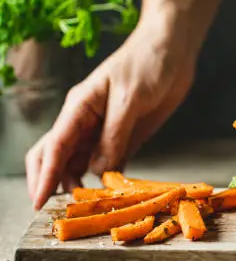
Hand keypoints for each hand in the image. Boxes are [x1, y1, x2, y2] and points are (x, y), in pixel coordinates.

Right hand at [26, 22, 196, 208]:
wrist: (172, 50)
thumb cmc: (147, 62)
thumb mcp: (130, 98)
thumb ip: (114, 135)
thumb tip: (98, 170)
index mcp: (79, 107)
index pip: (54, 147)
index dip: (45, 176)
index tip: (39, 203)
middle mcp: (86, 122)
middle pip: (59, 158)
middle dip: (55, 183)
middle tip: (61, 210)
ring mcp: (105, 131)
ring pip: (83, 164)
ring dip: (83, 185)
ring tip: (88, 208)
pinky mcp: (126, 137)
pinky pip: (111, 163)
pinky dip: (109, 180)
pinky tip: (112, 194)